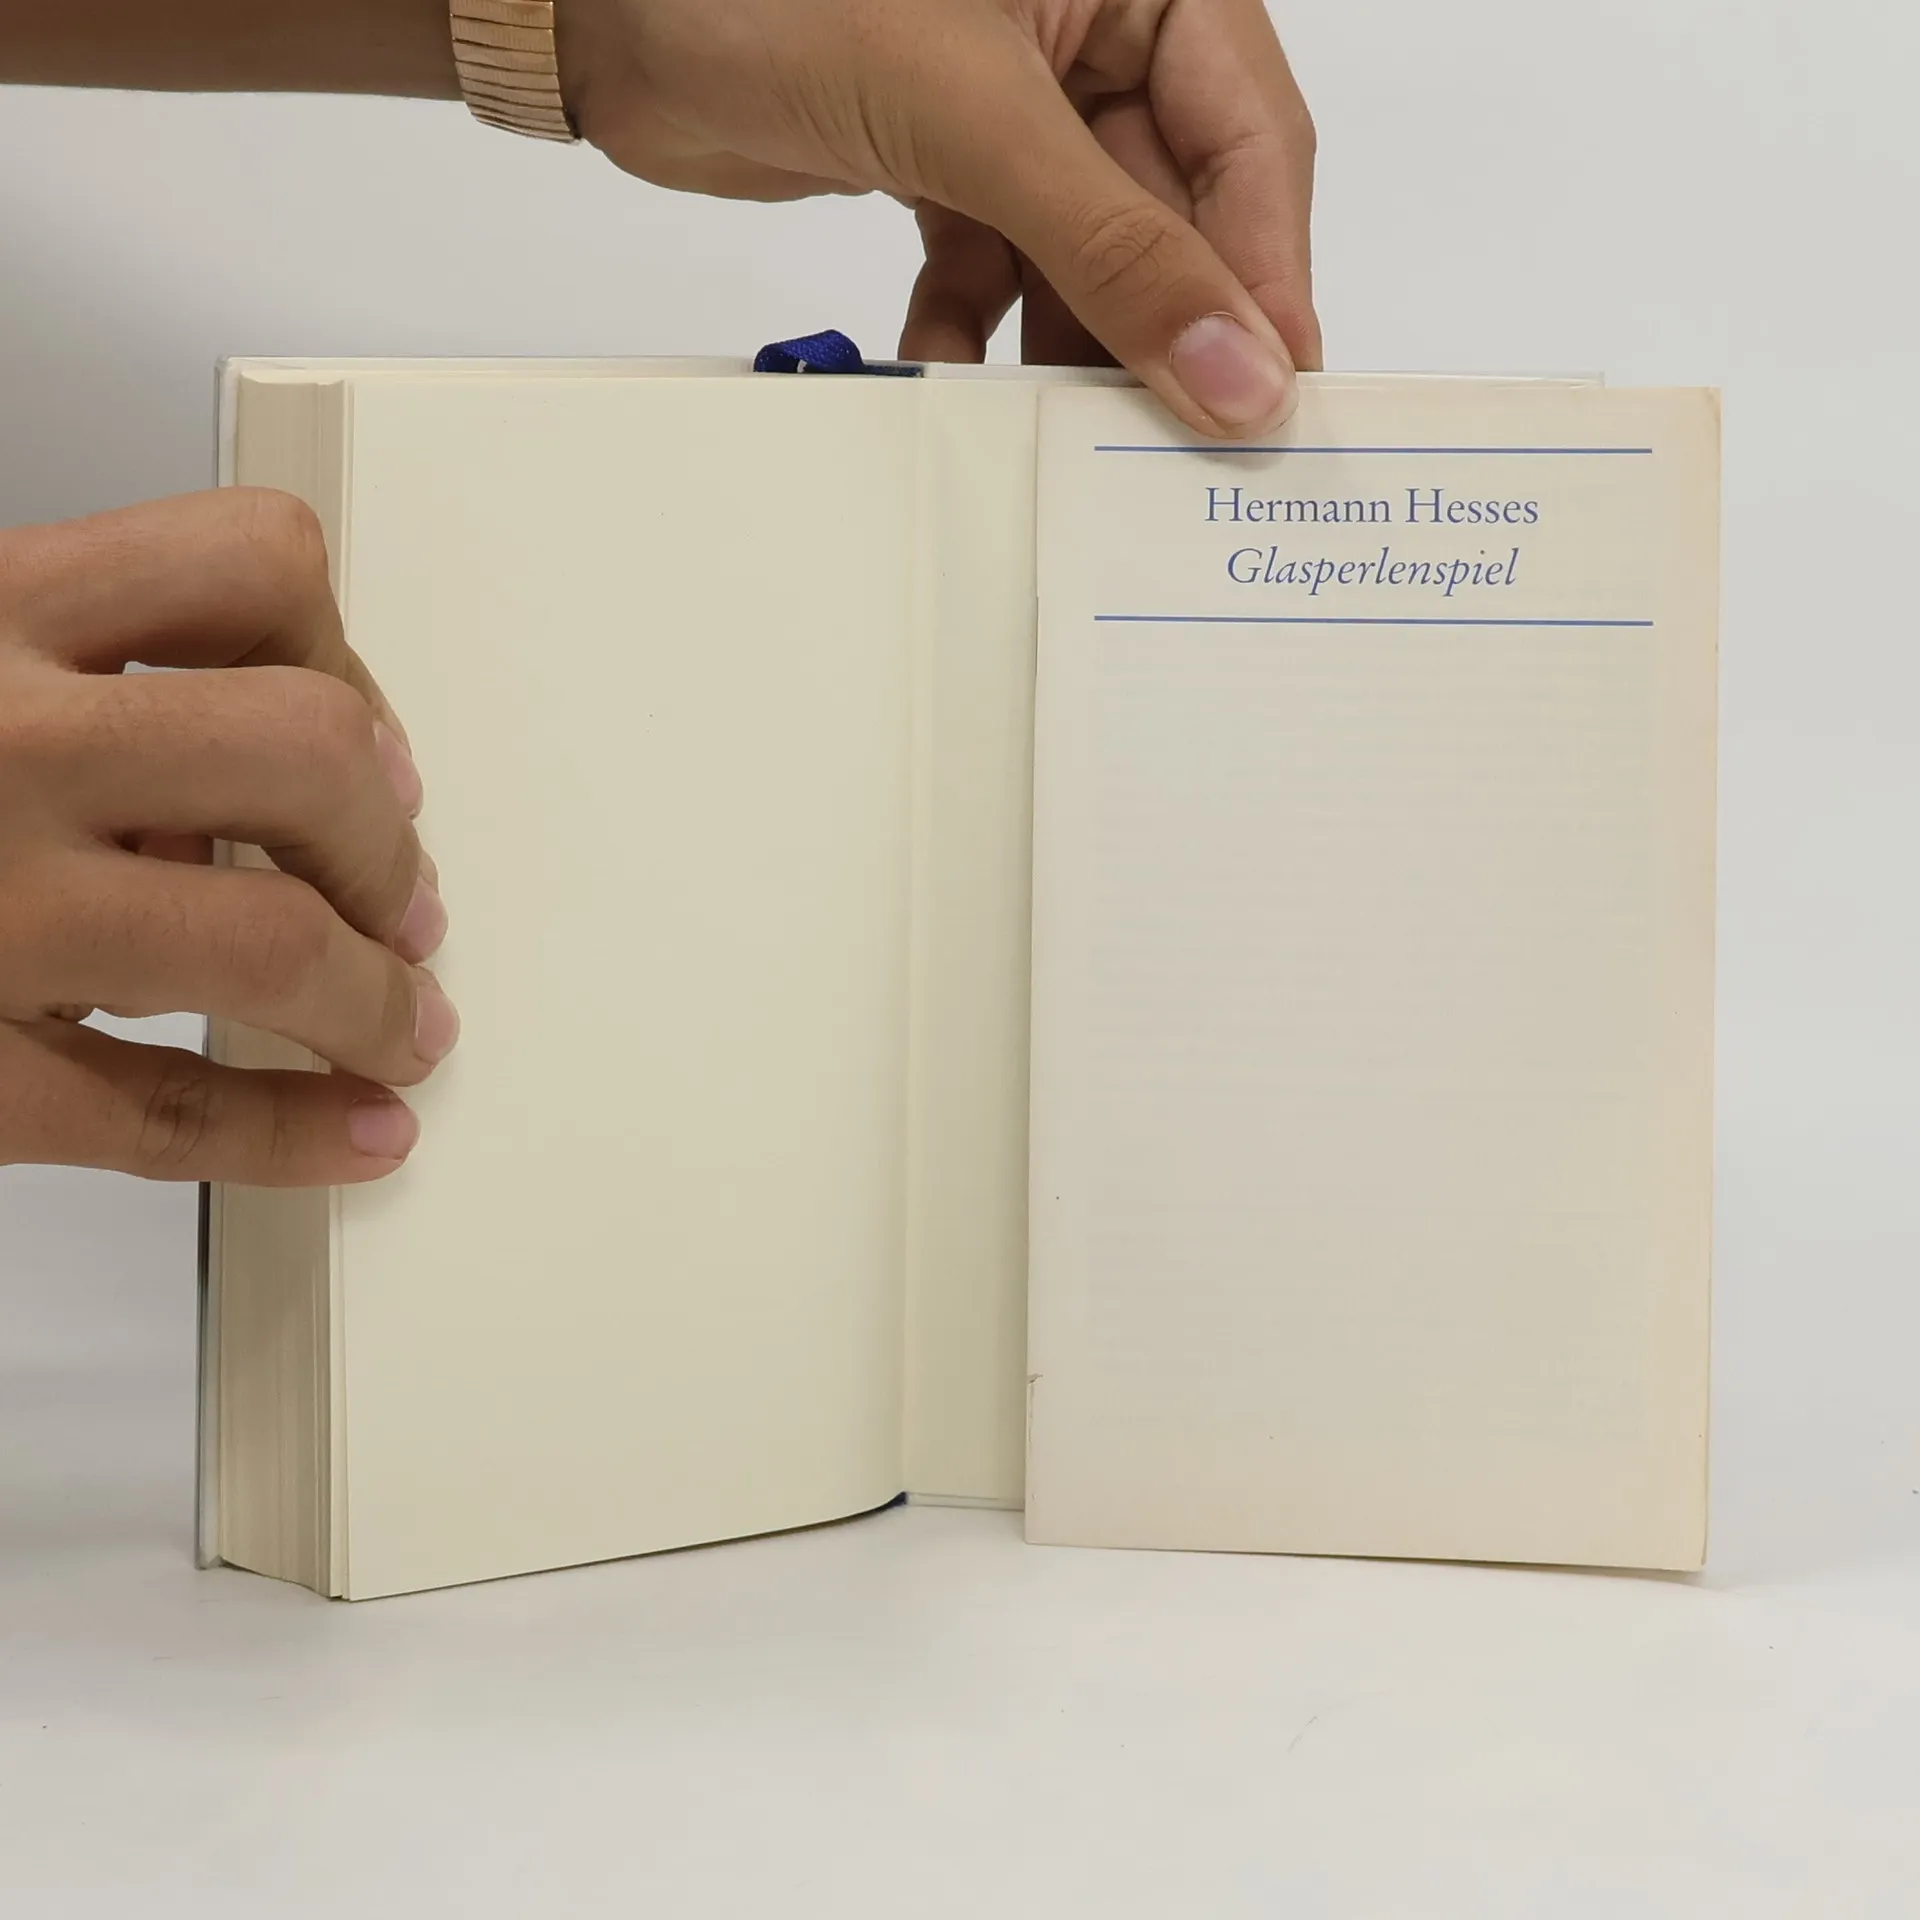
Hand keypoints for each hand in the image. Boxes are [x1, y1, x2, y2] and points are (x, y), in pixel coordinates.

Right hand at [0, 491, 456, 1184]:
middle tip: (403, 906)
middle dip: (389, 847)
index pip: (254, 568)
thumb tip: (273, 770)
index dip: (352, 666)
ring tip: (400, 1023)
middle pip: (309, 755)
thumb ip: (70, 676)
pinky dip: (289, 1135)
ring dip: (373, 997)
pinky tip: (357, 1133)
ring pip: (266, 941)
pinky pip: (161, 1113)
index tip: (372, 749)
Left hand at [558, 0, 1319, 436]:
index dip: (1267, 274)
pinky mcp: (948, 161)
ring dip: (1073, 345)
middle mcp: (1093, 31)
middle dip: (1169, 327)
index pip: (1250, 139)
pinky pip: (999, 266)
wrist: (605, 7)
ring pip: (1088, 254)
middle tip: (1183, 447)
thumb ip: (1110, 249)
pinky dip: (976, 328)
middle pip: (1174, 210)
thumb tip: (1234, 370)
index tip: (1275, 394)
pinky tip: (953, 378)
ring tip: (1070, 436)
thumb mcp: (971, 115)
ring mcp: (1019, 104)